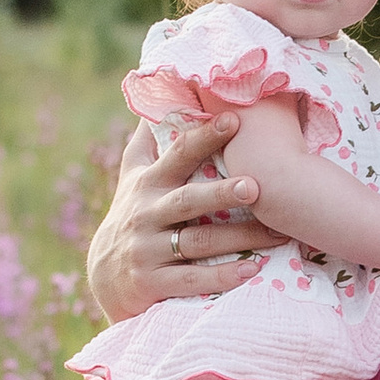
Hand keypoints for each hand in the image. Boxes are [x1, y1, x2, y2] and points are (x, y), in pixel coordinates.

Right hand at [87, 114, 286, 324]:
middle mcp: (146, 213)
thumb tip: (160, 95)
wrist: (104, 277)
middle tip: (256, 186)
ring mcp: (147, 250)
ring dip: (238, 238)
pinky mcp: (152, 283)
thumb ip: (148, 142)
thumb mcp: (132, 177)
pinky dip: (221, 276)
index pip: (178, 154)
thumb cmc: (132, 216)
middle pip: (188, 201)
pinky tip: (252, 270)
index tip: (234, 120)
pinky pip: (191, 279)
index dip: (204, 137)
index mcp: (149, 183)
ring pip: (198, 241)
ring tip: (275, 233)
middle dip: (221, 194)